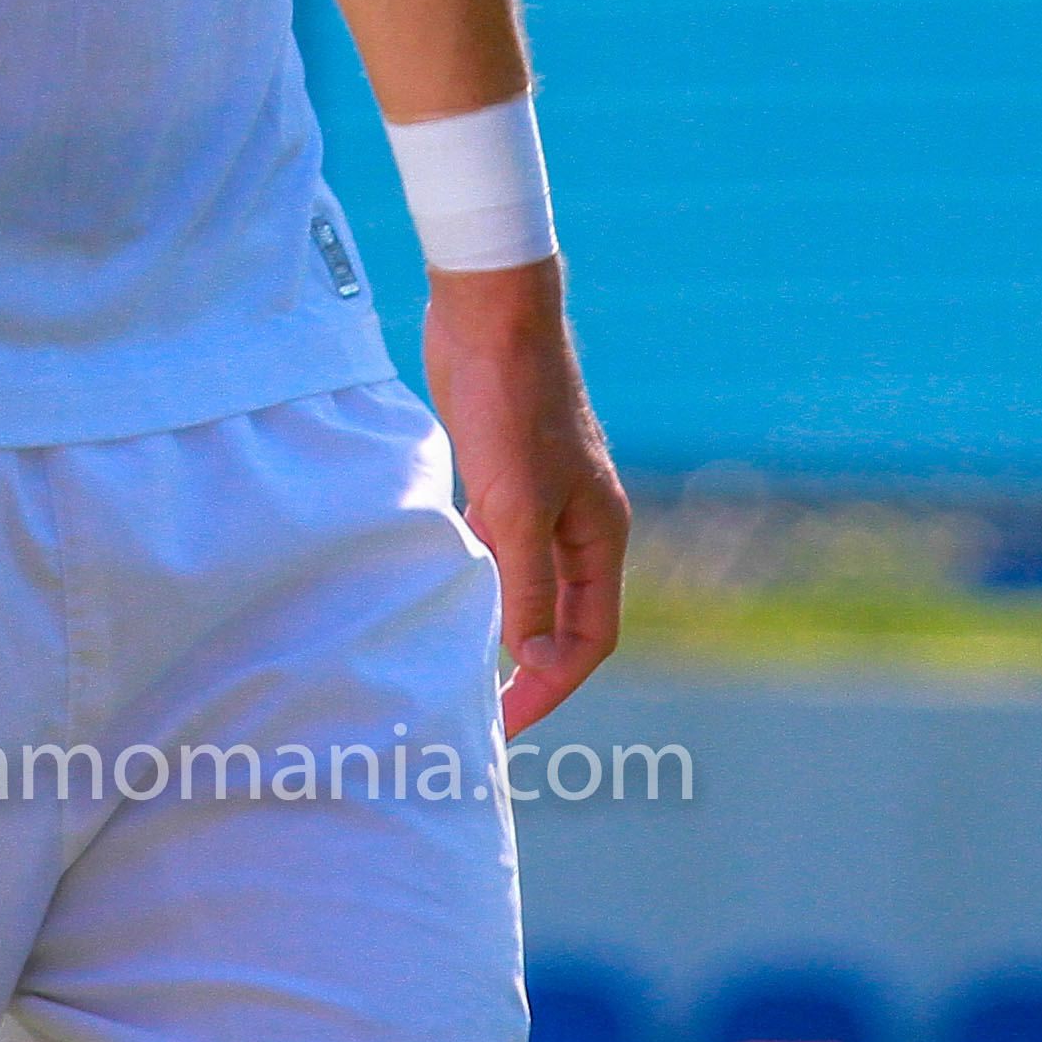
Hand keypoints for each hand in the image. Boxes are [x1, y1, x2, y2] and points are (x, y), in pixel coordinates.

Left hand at [422, 262, 627, 737]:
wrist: (489, 316)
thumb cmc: (512, 407)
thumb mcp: (518, 509)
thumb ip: (529, 588)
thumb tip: (534, 664)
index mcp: (600, 535)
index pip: (590, 638)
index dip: (551, 688)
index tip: (505, 725)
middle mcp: (579, 523)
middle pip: (563, 618)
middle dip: (531, 670)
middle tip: (481, 713)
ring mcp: (542, 498)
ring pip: (528, 583)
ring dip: (502, 626)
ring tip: (458, 667)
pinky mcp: (503, 475)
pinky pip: (498, 546)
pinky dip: (478, 577)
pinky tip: (441, 592)